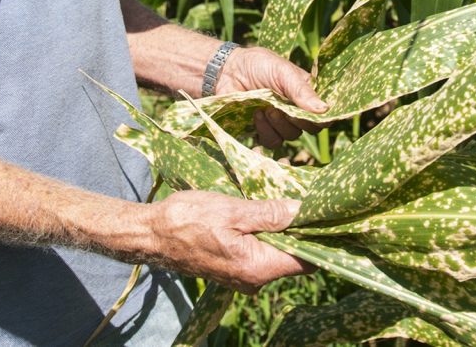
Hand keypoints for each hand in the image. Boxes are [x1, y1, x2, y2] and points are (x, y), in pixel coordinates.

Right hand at [145, 190, 313, 293]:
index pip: (306, 261)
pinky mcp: (234, 267)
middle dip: (300, 227)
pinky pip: (260, 250)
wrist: (150, 234)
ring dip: (281, 225)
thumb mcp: (232, 210)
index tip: (325, 213)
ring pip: (276, 251)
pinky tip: (262, 208)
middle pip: (293, 256)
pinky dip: (265, 231)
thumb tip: (303, 211)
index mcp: (257, 268)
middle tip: (303, 195)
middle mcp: (254, 280)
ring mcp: (243, 275)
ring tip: (282, 195)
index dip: (319, 238)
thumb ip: (270, 214)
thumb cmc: (187, 220)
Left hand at [217, 47, 329, 147]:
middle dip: (296, 120)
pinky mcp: (264, 131)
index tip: (310, 114)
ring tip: (265, 109)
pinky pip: (272, 142)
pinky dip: (265, 131)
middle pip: (310, 128)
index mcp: (307, 94)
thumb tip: (324, 110)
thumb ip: (301, 90)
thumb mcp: (282, 72)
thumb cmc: (257, 65)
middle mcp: (297, 110)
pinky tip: (256, 116)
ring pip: (291, 136)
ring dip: (278, 125)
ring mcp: (281, 122)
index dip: (321, 119)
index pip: (324, 114)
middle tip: (280, 108)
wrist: (227, 71)